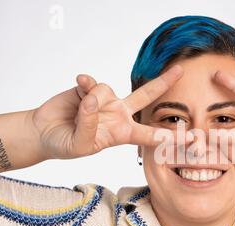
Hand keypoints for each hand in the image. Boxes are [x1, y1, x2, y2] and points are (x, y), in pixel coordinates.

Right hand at [29, 65, 184, 159]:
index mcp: (123, 133)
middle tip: (181, 70)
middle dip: (164, 82)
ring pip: (107, 90)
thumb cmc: (65, 144)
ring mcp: (106, 99)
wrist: (44, 132)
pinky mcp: (90, 88)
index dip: (169, 137)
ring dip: (91, 101)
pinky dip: (84, 85)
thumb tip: (93, 98)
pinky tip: (77, 87)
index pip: (149, 135)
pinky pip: (91, 82)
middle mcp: (119, 113)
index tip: (190, 138)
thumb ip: (88, 125)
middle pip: (146, 95)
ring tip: (77, 114)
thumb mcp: (79, 145)